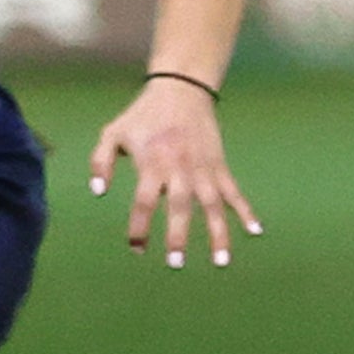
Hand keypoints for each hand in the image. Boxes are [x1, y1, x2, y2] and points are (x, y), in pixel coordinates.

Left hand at [88, 76, 261, 267]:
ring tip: (221, 262)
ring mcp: (203, 168)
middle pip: (180, 206)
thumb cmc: (142, 116)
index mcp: (152, 164)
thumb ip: (100, 162)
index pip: (143, 202)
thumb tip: (98, 193)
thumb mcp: (112, 133)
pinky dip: (246, 211)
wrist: (181, 90)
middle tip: (176, 263)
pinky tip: (256, 231)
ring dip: (218, 233)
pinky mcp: (219, 165)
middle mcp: (180, 169)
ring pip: (213, 205)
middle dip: (178, 235)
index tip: (136, 248)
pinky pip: (235, 191)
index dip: (139, 226)